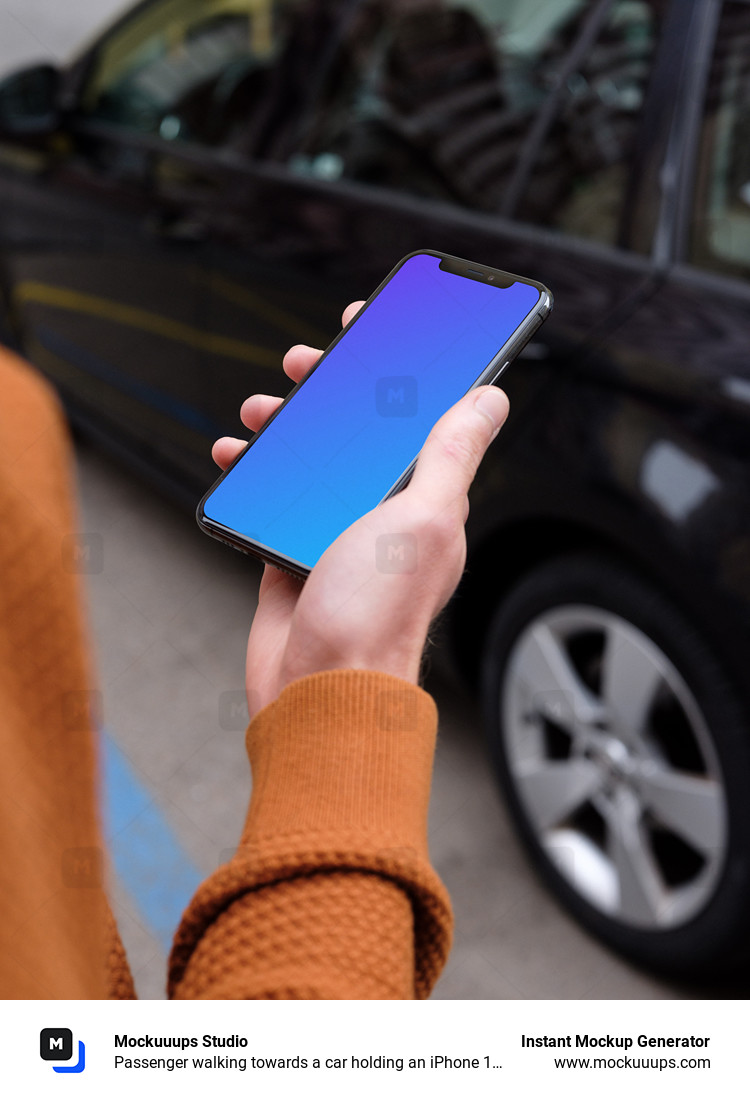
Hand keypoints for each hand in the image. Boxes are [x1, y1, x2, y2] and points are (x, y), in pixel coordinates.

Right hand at [212, 302, 508, 721]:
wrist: (320, 691)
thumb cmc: (377, 615)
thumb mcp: (423, 519)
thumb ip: (450, 455)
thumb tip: (491, 399)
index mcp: (426, 502)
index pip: (421, 415)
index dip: (401, 365)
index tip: (373, 325)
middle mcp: (385, 514)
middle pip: (359, 431)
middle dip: (331, 389)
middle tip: (306, 363)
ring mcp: (337, 535)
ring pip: (310, 460)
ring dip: (285, 426)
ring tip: (261, 412)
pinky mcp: (293, 557)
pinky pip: (274, 499)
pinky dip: (251, 473)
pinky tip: (234, 458)